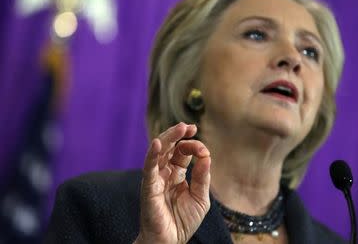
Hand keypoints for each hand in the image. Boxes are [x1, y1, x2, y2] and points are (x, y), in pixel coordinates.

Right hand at [135, 122, 210, 243]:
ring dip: (168, 138)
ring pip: (159, 152)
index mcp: (177, 174)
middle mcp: (165, 173)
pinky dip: (151, 154)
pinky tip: (157, 143)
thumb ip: (202, 177)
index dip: (193, 146)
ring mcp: (156, 179)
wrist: (170, 242)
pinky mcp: (149, 187)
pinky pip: (148, 168)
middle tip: (189, 126)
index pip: (183, 152)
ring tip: (180, 128)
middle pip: (169, 147)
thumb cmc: (183, 222)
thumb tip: (207, 156)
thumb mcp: (200, 198)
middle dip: (178, 135)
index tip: (203, 149)